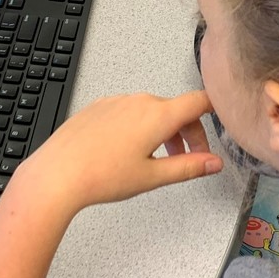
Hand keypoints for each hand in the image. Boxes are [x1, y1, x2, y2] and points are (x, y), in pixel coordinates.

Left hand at [23, 91, 221, 211]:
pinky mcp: (99, 107)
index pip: (199, 101)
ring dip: (164, 131)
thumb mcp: (153, 177)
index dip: (214, 112)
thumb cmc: (103, 175)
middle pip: (176, 109)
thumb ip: (188, 167)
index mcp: (158, 114)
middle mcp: (139, 101)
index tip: (220, 126)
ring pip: (152, 110)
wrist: (57, 173)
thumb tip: (214, 164)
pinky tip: (128, 152)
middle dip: (188, 133)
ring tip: (157, 161)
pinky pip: (129, 111)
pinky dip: (140, 127)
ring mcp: (117, 101)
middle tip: (189, 160)